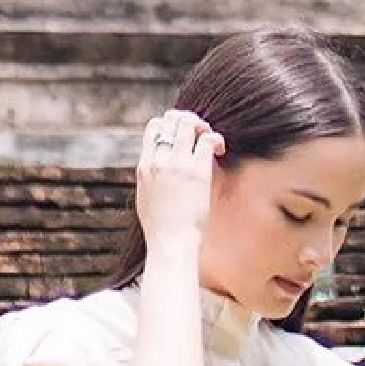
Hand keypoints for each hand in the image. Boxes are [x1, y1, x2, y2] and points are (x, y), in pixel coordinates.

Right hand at [136, 110, 224, 260]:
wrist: (170, 245)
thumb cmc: (161, 232)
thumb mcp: (146, 201)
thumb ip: (150, 182)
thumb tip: (152, 175)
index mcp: (144, 167)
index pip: (153, 128)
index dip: (170, 125)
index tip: (180, 138)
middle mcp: (159, 161)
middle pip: (171, 120)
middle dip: (187, 121)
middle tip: (198, 135)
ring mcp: (177, 164)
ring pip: (188, 124)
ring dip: (202, 126)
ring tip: (210, 142)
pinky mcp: (197, 170)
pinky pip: (207, 138)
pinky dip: (215, 138)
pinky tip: (220, 151)